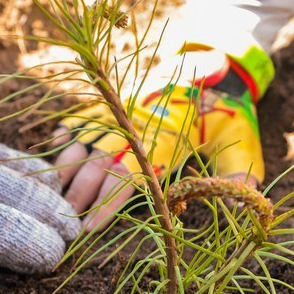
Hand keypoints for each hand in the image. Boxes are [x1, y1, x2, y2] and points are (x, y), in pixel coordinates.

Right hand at [53, 45, 272, 229]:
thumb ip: (238, 174)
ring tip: (54, 199)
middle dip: (78, 197)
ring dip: (65, 172)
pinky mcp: (113, 100)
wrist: (217, 63)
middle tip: (64, 223)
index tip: (88, 230)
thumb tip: (239, 207)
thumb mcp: (239, 141)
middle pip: (95, 166)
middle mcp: (133, 126)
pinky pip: (78, 120)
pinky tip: (55, 156)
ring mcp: (119, 111)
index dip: (105, 206)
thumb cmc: (226, 110)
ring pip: (81, 145)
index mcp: (162, 142)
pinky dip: (64, 138)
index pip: (126, 179)